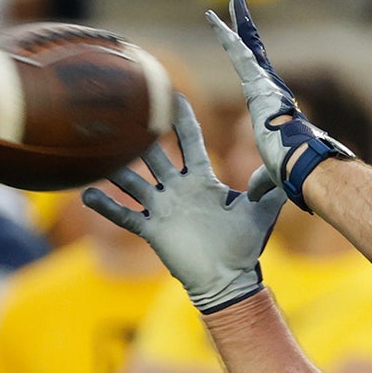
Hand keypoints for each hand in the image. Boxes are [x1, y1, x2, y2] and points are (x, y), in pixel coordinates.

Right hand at [83, 94, 285, 313]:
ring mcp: (162, 209)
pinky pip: (125, 216)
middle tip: (125, 109)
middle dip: (142, 134)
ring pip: (134, 182)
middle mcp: (179, 189)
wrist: (229, 279)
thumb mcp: (260, 210)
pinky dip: (106, 206)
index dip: (182, 119)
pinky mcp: (152, 231)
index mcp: (202, 180)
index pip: (189, 142)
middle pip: (156, 155)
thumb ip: (269, 185)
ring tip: (95, 149)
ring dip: (116, 168)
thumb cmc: (245, 246)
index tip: (173, 93)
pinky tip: (86, 194)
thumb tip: (285, 161)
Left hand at [205, 0, 354, 210]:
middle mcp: (271, 91)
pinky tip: (215, 20)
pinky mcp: (258, 85)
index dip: (251, 62)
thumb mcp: (269, 174)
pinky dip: (228, 36)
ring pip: (248, 48)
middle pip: (255, 54)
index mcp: (272, 108)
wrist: (304, 164)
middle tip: (238, 9)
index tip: (244, 48)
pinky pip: (240, 54)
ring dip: (238, 24)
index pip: (258, 79)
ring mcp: (266, 85)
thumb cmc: (292, 172)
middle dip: (246, 31)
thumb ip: (259, 181)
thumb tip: (252, 196)